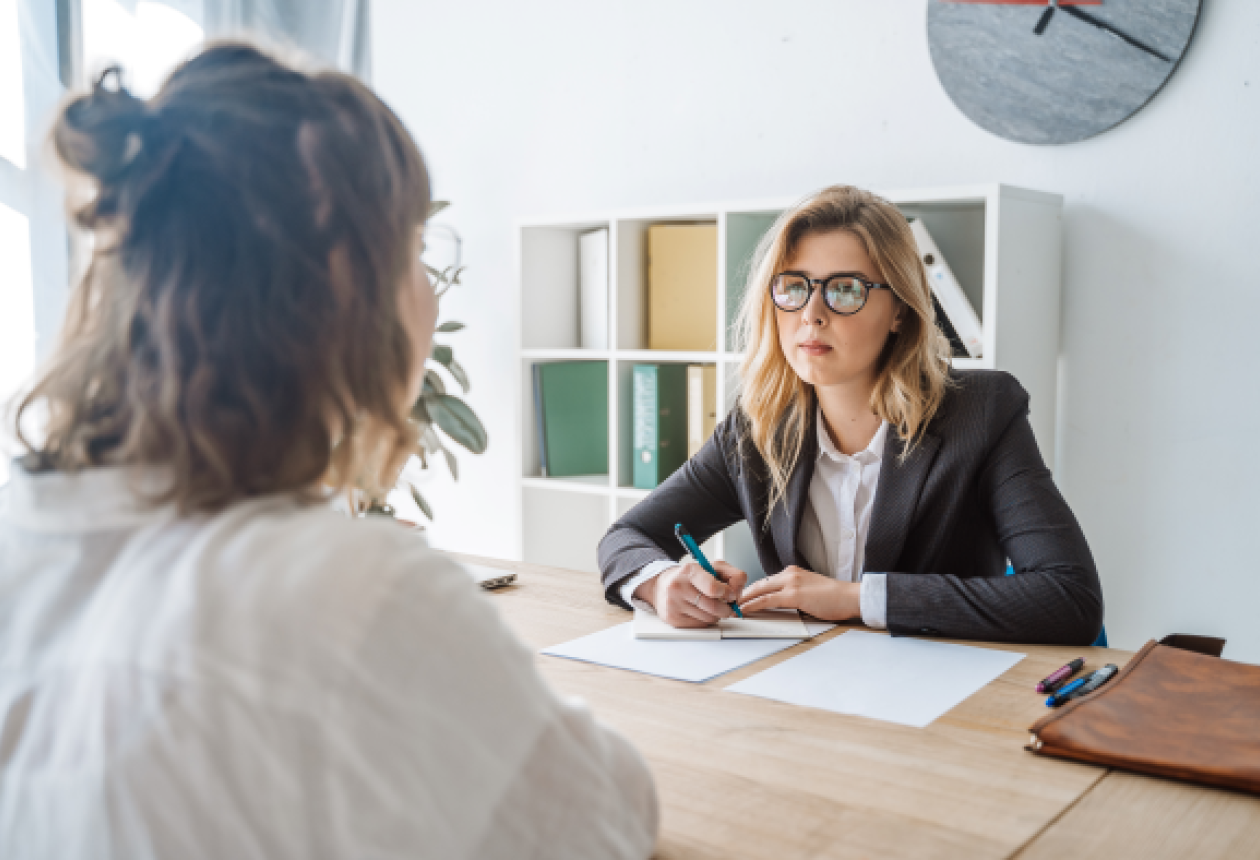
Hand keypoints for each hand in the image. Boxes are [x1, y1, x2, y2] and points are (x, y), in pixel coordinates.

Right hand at [635, 561, 748, 628]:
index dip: (728, 593)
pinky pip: (701, 625)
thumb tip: (738, 592)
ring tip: (709, 605)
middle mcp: (678, 587)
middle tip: (726, 604)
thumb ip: (732, 574)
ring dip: (716, 615)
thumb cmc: (691, 578)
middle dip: (726, 608)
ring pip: (709, 618)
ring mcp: (674, 605)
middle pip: (714, 607)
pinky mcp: (673, 619)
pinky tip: (699, 611)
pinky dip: (705, 620)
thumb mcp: (712, 567)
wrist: (662, 586)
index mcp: (689, 571)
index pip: (713, 588)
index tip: (731, 595)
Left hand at [737, 565, 861, 621]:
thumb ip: (793, 592)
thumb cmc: (834, 598)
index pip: (766, 581)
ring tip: (733, 608)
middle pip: (758, 584)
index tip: (741, 598)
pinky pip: (767, 600)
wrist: (850, 597)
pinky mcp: (794, 595)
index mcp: (793, 572)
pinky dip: (753, 605)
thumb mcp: (809, 590)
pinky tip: (745, 610)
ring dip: (744, 600)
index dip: (751, 590)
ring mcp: (791, 583)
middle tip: (730, 603)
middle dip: (742, 594)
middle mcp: (790, 574)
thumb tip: (779, 603)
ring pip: (759, 590)